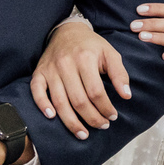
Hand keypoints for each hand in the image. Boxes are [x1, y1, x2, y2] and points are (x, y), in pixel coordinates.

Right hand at [30, 22, 130, 139]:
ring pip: (60, 101)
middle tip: (102, 126)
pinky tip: (52, 117)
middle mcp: (66, 64)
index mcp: (85, 58)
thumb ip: (119, 74)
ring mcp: (50, 69)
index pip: (96, 91)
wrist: (67, 31)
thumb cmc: (91, 46)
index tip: (113, 116)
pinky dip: (42, 105)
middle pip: (78, 100)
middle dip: (92, 118)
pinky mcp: (39, 73)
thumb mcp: (110, 53)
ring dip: (71, 122)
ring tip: (83, 134)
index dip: (105, 107)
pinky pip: (37, 92)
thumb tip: (126, 95)